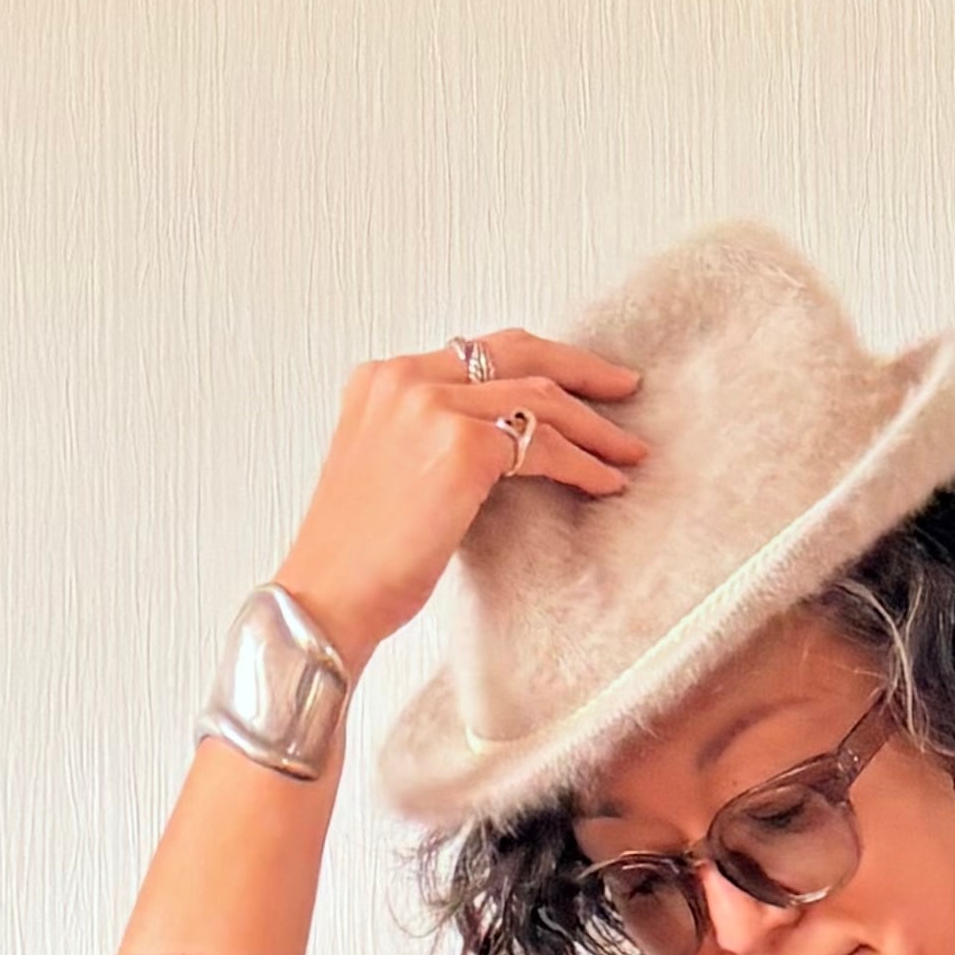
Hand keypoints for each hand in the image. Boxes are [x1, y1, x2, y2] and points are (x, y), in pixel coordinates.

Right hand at [275, 333, 645, 667]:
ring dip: (594, 425)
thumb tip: (494, 446)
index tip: (571, 382)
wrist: (325, 601)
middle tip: (622, 388)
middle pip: (514, 352)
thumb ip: (425, 440)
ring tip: (628, 451)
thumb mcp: (383, 476)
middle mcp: (405, 378)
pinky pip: (542, 445)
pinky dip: (583, 464)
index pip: (474, 353)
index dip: (532, 364)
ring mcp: (434, 406)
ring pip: (539, 396)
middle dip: (578, 369)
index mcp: (381, 380)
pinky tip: (606, 482)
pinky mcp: (462, 446)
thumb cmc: (354, 563)